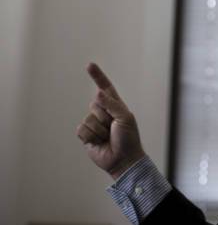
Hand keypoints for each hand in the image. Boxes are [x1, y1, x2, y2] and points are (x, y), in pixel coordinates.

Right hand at [76, 63, 144, 179]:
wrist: (123, 159)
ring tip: (108, 137)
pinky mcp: (86, 135)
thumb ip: (112, 104)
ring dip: (99, 129)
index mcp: (115, 105)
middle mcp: (103, 112)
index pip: (105, 87)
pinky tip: (99, 142)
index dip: (97, 76)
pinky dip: (91, 136)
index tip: (89, 65)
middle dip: (105, 117)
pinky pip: (81, 129)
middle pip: (95, 104)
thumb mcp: (125, 118)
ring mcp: (94, 123)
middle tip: (114, 128)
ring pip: (88, 118)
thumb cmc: (128, 138)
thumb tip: (98, 92)